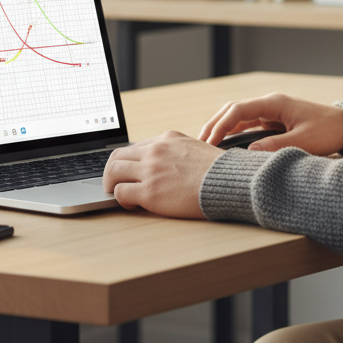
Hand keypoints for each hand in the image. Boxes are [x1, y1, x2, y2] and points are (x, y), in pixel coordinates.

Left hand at [103, 131, 222, 216]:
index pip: (135, 147)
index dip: (129, 161)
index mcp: (167, 138)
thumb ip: (177, 153)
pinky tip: (132, 204)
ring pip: (113, 171)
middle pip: (117, 156)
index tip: (128, 171)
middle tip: (114, 182)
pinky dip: (121, 199)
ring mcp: (151, 170)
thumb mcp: (196, 149)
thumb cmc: (219, 172)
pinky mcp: (150, 192)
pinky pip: (120, 192)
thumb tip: (167, 164)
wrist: (229, 183)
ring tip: (118, 192)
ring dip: (112, 183)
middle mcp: (155, 151)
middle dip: (113, 170)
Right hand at [198, 92, 342, 155]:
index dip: (221, 124)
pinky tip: (225, 147)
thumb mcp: (305, 141)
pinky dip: (233, 134)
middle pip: (232, 110)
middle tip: (198, 143)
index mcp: (274, 103)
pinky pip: (247, 126)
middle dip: (214, 125)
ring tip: (206, 146)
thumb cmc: (328, 131)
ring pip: (238, 118)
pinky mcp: (273, 122)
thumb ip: (277, 146)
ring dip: (222, 129)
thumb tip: (249, 151)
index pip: (238, 109)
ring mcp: (270, 112)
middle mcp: (269, 105)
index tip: (208, 141)